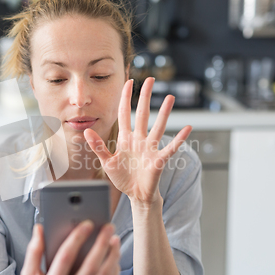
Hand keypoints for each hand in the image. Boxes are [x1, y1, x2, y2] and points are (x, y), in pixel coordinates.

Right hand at [21, 222, 119, 274]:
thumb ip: (34, 252)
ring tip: (114, 238)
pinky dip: (115, 268)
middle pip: (91, 266)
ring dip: (113, 255)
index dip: (77, 238)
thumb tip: (39, 229)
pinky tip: (113, 255)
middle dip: (101, 243)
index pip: (65, 258)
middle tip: (108, 226)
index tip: (86, 224)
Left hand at [84, 77, 191, 208]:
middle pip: (142, 114)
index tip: (129, 82)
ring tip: (170, 97)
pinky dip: (179, 139)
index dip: (125, 98)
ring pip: (158, 126)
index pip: (125, 113)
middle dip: (145, 97)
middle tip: (150, 79)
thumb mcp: (107, 162)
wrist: (135, 195)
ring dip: (164, 113)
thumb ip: (98, 146)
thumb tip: (87, 130)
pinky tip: (187, 128)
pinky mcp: (158, 159)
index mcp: (125, 139)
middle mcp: (139, 140)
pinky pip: (170, 147)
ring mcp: (150, 148)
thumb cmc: (123, 178)